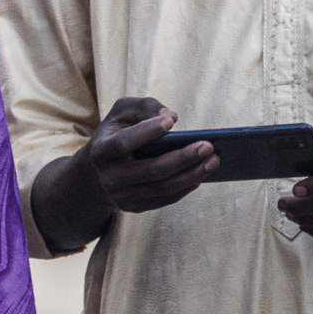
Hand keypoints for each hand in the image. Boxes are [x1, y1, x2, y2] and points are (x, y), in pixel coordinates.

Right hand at [83, 97, 222, 214]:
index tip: (170, 122)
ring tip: (214, 161)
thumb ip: (145, 106)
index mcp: (101, 150)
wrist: (98, 169)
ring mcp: (119, 195)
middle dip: (182, 158)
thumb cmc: (119, 132)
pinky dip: (184, 187)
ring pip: (161, 188)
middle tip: (208, 146)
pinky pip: (163, 199)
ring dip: (191, 175)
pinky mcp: (132, 206)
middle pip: (150, 170)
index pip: (123, 143)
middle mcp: (108, 177)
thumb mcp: (124, 112)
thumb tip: (171, 117)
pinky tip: (200, 174)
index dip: (146, 133)